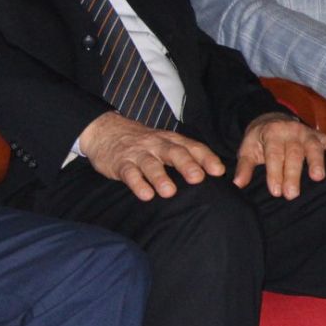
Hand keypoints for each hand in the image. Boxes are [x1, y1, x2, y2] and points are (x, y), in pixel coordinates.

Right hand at [78, 112, 225, 200]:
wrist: (106, 131)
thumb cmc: (144, 143)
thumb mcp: (165, 144)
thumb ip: (185, 156)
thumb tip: (213, 175)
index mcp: (172, 140)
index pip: (192, 147)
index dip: (206, 158)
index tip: (219, 171)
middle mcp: (157, 145)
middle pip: (174, 153)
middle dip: (187, 165)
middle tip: (198, 178)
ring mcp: (139, 153)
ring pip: (151, 164)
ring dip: (160, 178)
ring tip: (169, 192)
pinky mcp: (120, 163)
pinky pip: (129, 173)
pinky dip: (137, 184)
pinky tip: (145, 195)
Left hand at [234, 112, 325, 198]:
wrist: (271, 119)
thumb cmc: (260, 140)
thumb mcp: (247, 149)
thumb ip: (244, 167)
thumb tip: (237, 184)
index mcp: (272, 134)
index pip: (274, 155)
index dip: (274, 173)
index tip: (275, 191)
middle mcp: (290, 131)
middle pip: (293, 154)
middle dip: (293, 174)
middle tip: (292, 194)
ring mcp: (306, 132)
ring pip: (312, 146)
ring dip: (316, 161)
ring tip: (318, 178)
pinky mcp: (318, 134)